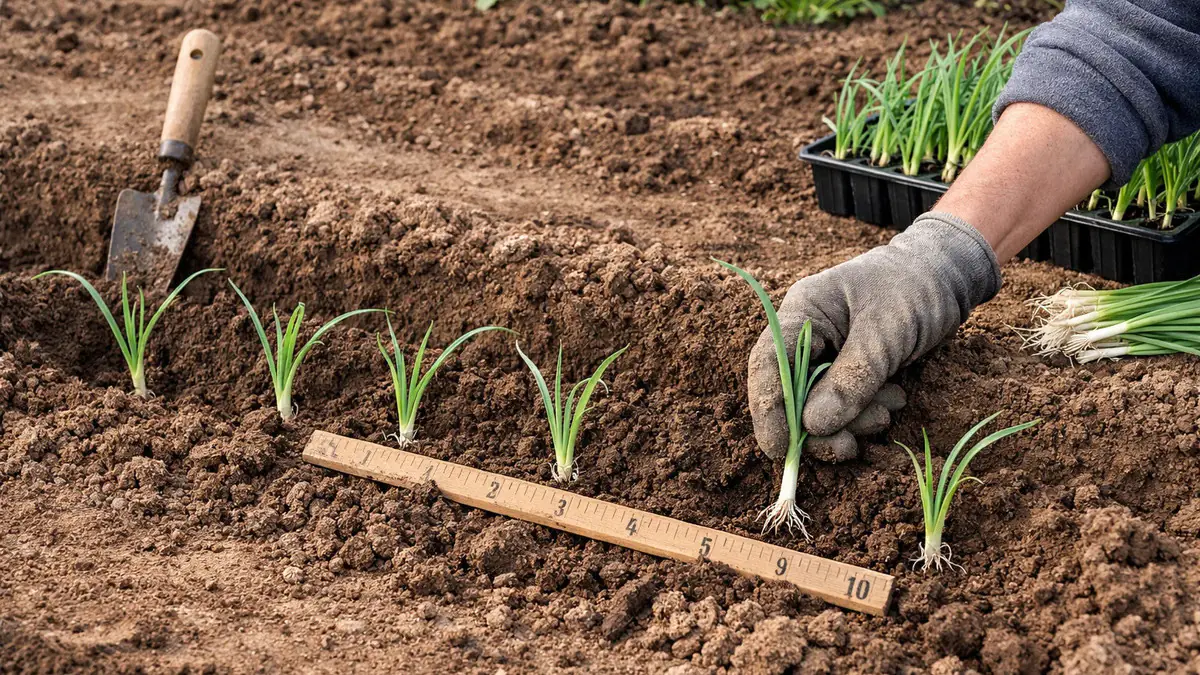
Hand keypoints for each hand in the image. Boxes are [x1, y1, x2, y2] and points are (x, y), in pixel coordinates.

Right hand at [747, 213, 1001, 461]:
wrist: (948, 275)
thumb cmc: (915, 288)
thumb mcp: (886, 332)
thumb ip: (852, 378)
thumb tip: (814, 425)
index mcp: (803, 312)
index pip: (768, 364)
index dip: (768, 408)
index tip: (779, 449)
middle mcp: (808, 336)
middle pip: (791, 394)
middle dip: (818, 426)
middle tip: (847, 447)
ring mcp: (828, 355)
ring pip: (820, 407)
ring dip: (851, 421)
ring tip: (888, 409)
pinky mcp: (850, 371)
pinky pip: (846, 406)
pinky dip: (866, 414)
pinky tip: (893, 400)